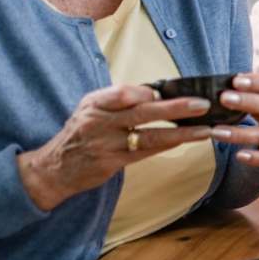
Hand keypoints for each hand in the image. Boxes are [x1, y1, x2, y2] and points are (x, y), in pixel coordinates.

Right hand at [17, 85, 213, 210]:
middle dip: (176, 107)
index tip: (173, 91)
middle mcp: (99, 121)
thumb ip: (119, 101)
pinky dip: (167, 145)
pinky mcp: (112, 162)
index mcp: (95, 103)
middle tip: (202, 104)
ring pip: (149, 135)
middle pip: (143, 111)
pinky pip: (145, 153)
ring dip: (181, 131)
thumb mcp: (91, 110)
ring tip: (205, 129)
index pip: (125, 92)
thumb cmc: (81, 134)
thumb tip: (157, 93)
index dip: (150, 92)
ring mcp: (105, 143)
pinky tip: (186, 141)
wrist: (53, 168)